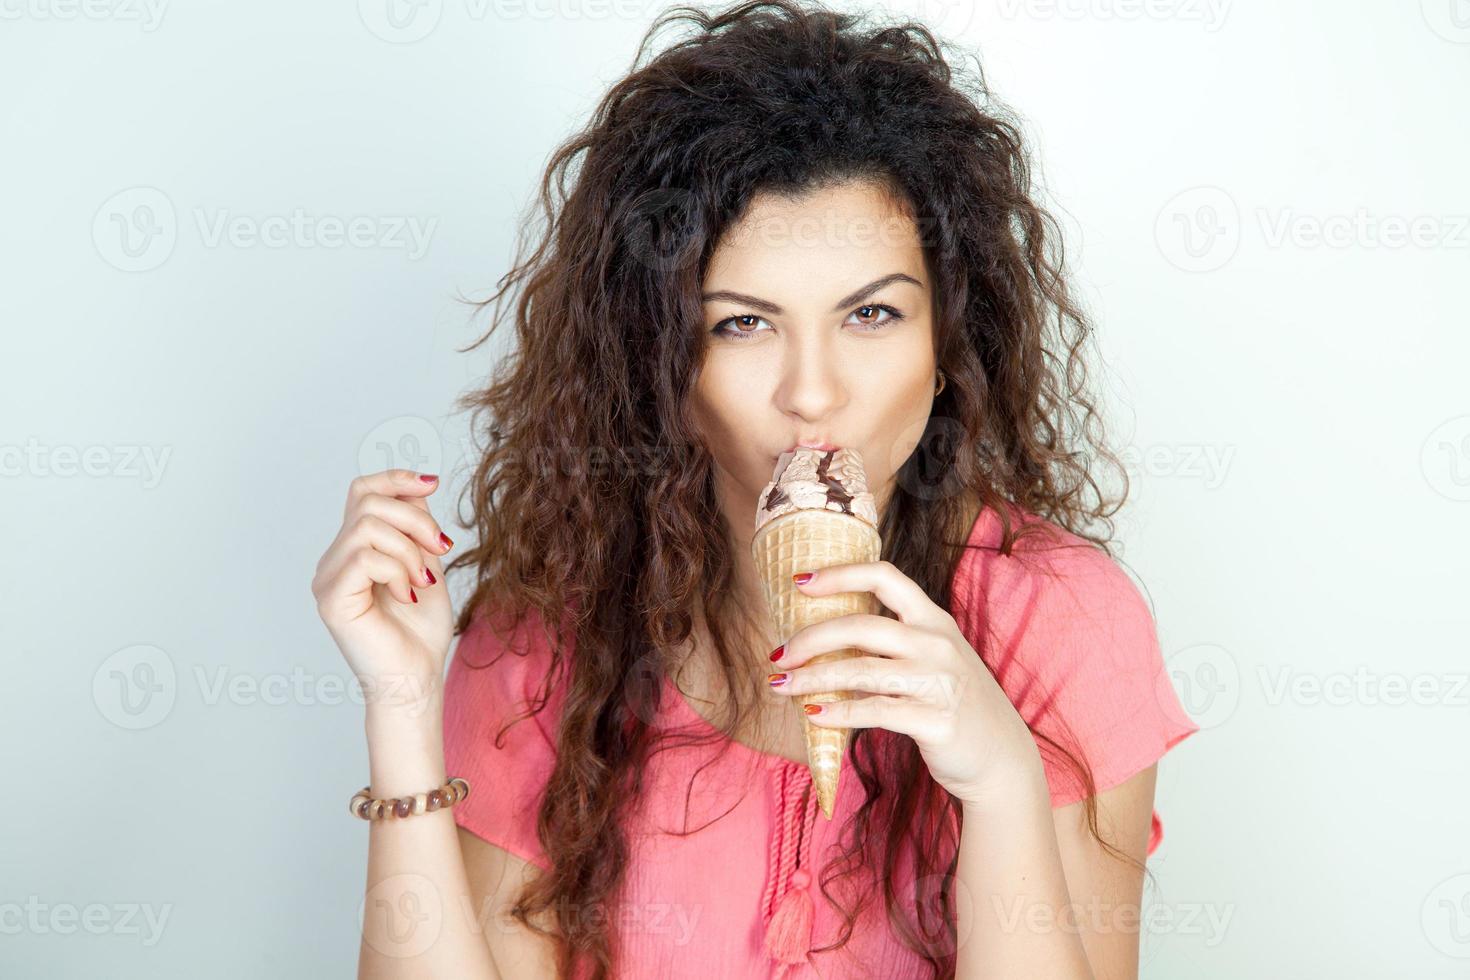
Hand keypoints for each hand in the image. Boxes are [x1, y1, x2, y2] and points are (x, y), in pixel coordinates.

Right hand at [311, 468, 454, 719]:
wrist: (416, 679)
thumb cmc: (420, 631)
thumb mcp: (426, 563)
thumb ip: (416, 527)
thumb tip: (419, 484)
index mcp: (354, 550)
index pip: (362, 491)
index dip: (395, 478)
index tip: (432, 484)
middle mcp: (334, 560)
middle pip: (368, 501)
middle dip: (416, 518)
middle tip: (441, 548)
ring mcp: (328, 579)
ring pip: (367, 526)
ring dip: (409, 549)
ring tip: (422, 579)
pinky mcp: (331, 599)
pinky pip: (364, 558)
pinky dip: (397, 570)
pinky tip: (407, 593)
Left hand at [767, 560, 1042, 807]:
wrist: (1003, 759)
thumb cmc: (956, 705)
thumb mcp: (934, 660)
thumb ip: (895, 644)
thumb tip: (826, 640)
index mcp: (934, 620)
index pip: (885, 578)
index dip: (840, 574)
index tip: (800, 581)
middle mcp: (936, 644)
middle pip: (861, 626)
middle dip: (810, 638)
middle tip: (778, 654)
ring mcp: (938, 682)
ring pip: (860, 670)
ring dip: (812, 678)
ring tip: (781, 686)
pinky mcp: (935, 720)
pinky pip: (873, 711)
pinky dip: (838, 713)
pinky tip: (814, 716)